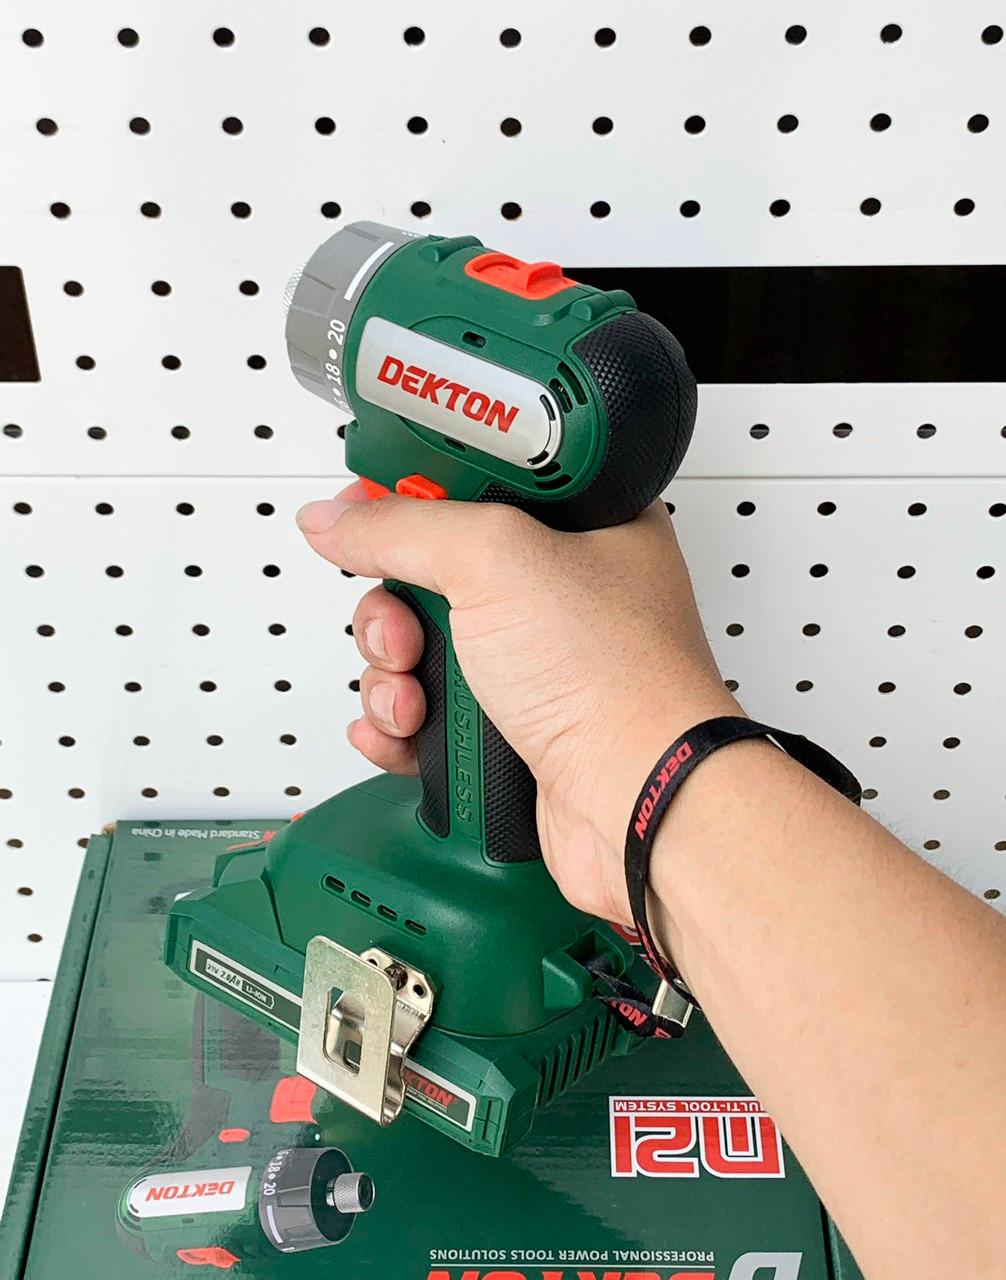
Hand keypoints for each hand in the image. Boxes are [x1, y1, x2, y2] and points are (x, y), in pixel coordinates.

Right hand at [297, 484, 737, 924]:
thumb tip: (337, 517)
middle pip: (431, 572)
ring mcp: (534, 664)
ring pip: (421, 648)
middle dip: (394, 609)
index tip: (373, 505)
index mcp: (584, 525)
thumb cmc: (614, 681)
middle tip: (405, 632)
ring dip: (393, 675)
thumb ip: (403, 526)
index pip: (477, 480)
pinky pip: (427, 711)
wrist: (635, 804)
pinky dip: (401, 724)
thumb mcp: (496, 560)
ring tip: (414, 698)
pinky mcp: (510, 726)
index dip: (416, 492)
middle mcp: (560, 592)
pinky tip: (404, 733)